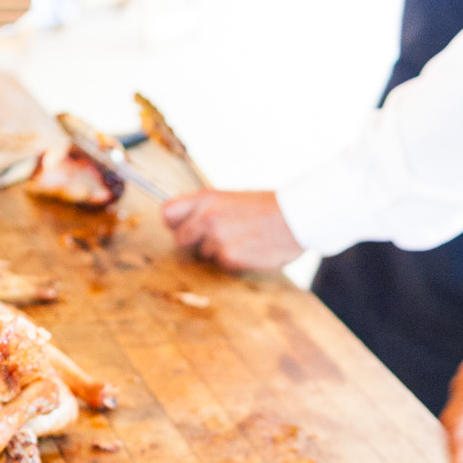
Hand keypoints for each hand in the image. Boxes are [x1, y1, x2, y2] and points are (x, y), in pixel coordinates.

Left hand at [160, 189, 304, 270]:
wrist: (296, 218)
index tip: (184, 227)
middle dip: (193, 242)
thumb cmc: (266, 207)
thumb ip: (207, 210)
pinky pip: (221, 264)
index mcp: (206, 198)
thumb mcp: (231, 198)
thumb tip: (187, 224)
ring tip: (241, 239)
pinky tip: (249, 249)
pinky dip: (233, 260)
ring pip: (202, 254)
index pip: (167, 213)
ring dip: (217, 251)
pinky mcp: (228, 257)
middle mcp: (206, 218)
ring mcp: (216, 239)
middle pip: (179, 239)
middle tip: (216, 237)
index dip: (174, 223)